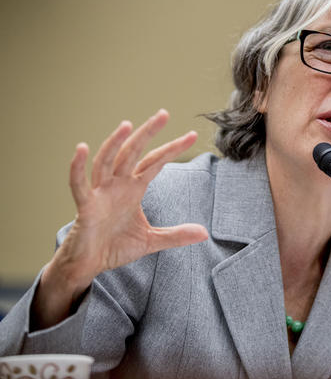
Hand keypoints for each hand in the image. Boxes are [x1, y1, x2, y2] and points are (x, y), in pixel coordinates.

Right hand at [32, 109, 208, 328]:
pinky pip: (79, 185)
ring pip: (106, 162)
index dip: (172, 148)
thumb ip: (176, 235)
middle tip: (163, 113)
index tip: (192, 135)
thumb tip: (204, 233)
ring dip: (115, 143)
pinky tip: (82, 149)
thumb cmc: (115, 246)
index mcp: (133, 189)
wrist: (89, 265)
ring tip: (127, 125)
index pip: (155, 162)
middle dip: (147, 133)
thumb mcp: (151, 240)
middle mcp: (117, 185)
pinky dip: (78, 168)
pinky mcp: (84, 207)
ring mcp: (99, 194)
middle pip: (133, 153)